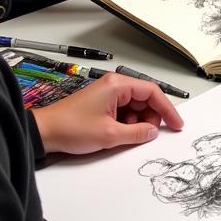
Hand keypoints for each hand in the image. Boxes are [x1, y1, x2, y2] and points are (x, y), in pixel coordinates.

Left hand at [32, 73, 183, 154]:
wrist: (44, 132)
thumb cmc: (71, 128)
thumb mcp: (110, 134)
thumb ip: (137, 133)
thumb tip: (153, 131)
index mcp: (118, 85)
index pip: (153, 92)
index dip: (167, 109)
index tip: (176, 124)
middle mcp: (114, 85)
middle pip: (145, 99)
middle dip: (150, 117)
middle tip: (148, 135)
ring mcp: (107, 93)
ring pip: (135, 106)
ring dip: (137, 122)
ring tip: (127, 136)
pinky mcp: (102, 103)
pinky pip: (124, 111)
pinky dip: (127, 123)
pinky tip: (120, 134)